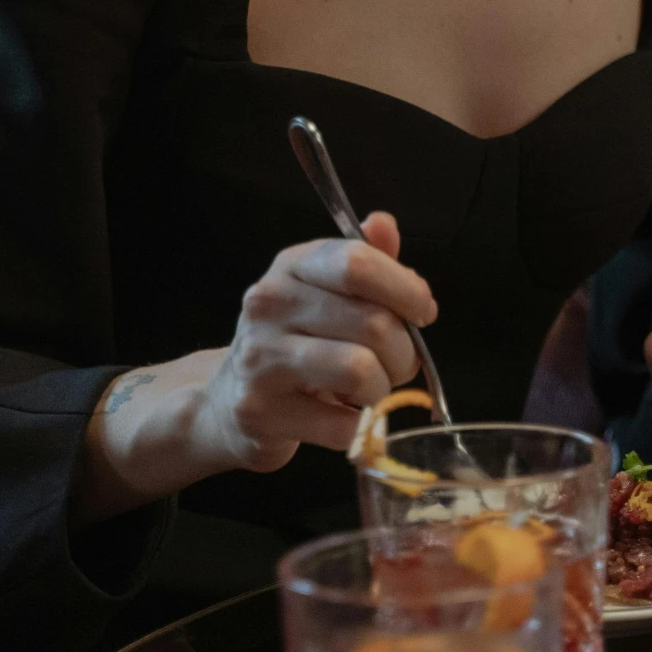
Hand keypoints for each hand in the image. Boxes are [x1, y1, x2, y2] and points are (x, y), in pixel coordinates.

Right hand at [193, 211, 437, 472]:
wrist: (229, 400)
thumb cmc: (296, 341)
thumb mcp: (329, 293)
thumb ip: (367, 262)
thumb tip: (384, 225)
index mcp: (293, 265)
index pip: (358, 263)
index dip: (405, 290)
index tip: (422, 313)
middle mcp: (270, 303)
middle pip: (372, 323)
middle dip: (404, 353)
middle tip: (397, 365)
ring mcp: (261, 357)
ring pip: (360, 371)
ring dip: (382, 390)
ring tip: (370, 391)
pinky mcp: (261, 411)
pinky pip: (342, 425)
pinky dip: (359, 427)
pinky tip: (343, 416)